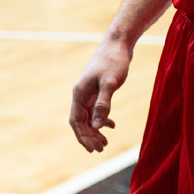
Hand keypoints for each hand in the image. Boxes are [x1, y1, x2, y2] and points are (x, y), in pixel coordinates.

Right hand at [69, 37, 131, 151]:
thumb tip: (98, 126)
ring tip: (106, 142)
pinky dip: (102, 119)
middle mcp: (81, 94)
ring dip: (95, 130)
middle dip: (89, 136)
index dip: (82, 136)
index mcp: (80, 93)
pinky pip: (95, 109)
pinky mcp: (97, 89)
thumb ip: (104, 105)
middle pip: (80, 121)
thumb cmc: (114, 62)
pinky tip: (112, 125)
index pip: (76, 121)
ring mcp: (88, 91)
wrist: (117, 44)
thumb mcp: (110, 84)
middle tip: (102, 149)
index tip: (92, 149)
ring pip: (87, 116)